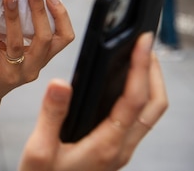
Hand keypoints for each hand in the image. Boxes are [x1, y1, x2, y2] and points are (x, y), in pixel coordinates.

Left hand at [0, 0, 74, 108]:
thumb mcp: (17, 52)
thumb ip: (23, 33)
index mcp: (41, 60)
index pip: (64, 38)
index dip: (61, 16)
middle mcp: (31, 68)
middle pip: (45, 38)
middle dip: (39, 11)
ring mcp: (12, 72)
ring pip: (17, 42)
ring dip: (13, 17)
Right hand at [19, 32, 167, 170]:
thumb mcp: (38, 151)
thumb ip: (51, 115)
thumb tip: (60, 81)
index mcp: (107, 146)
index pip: (134, 100)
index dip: (141, 67)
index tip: (141, 42)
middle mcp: (121, 148)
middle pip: (155, 106)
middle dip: (154, 72)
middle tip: (144, 44)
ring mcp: (120, 151)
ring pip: (150, 114)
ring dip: (150, 83)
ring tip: (137, 58)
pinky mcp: (113, 151)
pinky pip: (138, 120)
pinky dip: (138, 96)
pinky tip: (119, 85)